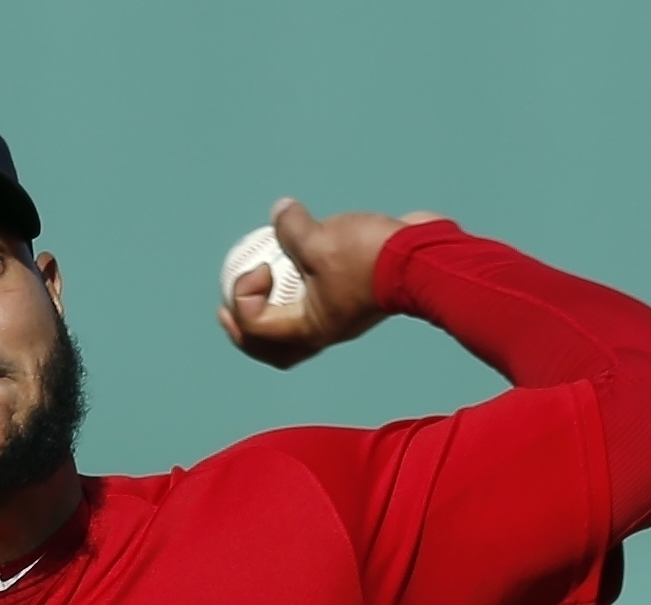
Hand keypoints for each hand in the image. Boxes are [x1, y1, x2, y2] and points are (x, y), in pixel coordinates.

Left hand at [218, 200, 445, 369]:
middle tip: (225, 308)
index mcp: (310, 328)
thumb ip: (292, 228)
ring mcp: (342, 314)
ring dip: (274, 308)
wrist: (425, 257)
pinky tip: (300, 257)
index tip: (262, 266)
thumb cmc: (372, 258)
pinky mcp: (357, 294)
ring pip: (297, 326)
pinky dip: (301, 286)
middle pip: (273, 347)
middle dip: (245, 330)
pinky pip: (320, 298)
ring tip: (261, 280)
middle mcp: (324, 329)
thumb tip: (279, 211)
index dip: (244, 296)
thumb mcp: (320, 240)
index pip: (257, 327)